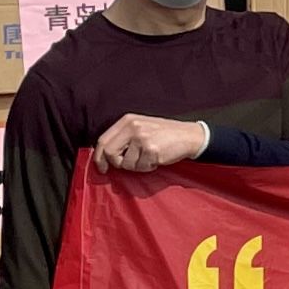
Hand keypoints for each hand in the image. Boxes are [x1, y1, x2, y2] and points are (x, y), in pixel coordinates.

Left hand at [96, 114, 213, 172]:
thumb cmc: (164, 134)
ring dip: (136, 166)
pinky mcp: (151, 150)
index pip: (103, 140)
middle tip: (123, 166)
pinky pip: (140, 167)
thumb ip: (123, 137)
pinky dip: (147, 167)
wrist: (188, 136)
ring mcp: (141, 138)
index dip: (99, 156)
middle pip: (109, 152)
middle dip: (115, 163)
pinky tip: (156, 159)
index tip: (101, 167)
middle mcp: (132, 127)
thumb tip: (105, 154)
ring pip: (125, 163)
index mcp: (127, 120)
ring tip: (148, 157)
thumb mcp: (141, 127)